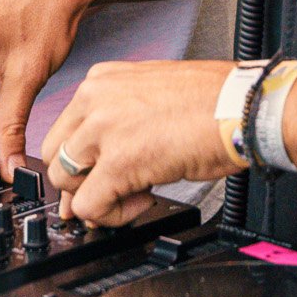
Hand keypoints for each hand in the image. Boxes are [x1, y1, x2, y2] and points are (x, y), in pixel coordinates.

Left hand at [41, 59, 234, 224]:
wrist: (242, 106)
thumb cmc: (210, 102)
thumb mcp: (150, 93)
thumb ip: (117, 118)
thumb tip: (101, 156)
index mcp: (101, 80)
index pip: (63, 128)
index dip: (80, 160)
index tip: (97, 175)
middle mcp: (94, 98)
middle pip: (55, 155)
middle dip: (79, 181)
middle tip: (112, 191)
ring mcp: (103, 129)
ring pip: (64, 180)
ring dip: (96, 197)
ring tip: (134, 192)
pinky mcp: (119, 163)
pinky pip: (90, 205)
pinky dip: (112, 215)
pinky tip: (143, 200)